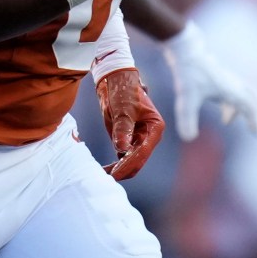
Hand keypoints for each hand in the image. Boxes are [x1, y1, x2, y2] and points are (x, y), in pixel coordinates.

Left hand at [98, 66, 164, 180]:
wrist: (115, 80)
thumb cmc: (122, 90)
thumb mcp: (122, 108)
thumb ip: (122, 128)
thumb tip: (122, 149)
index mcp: (155, 128)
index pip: (142, 152)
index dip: (128, 164)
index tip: (114, 174)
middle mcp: (149, 136)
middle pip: (139, 160)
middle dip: (124, 170)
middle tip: (105, 177)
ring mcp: (139, 139)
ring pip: (131, 161)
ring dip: (118, 169)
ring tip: (102, 175)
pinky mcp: (129, 139)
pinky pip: (124, 157)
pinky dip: (115, 164)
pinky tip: (104, 169)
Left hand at [161, 21, 256, 140]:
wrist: (186, 52)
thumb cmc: (189, 74)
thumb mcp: (186, 99)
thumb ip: (188, 119)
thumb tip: (189, 138)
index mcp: (231, 90)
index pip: (251, 107)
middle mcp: (234, 85)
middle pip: (254, 100)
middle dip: (256, 115)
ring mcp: (229, 81)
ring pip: (245, 96)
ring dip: (243, 110)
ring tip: (226, 122)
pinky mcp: (222, 79)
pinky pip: (236, 94)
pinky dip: (234, 106)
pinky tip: (223, 116)